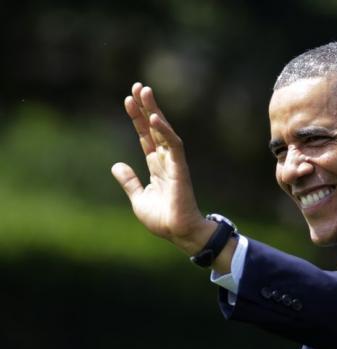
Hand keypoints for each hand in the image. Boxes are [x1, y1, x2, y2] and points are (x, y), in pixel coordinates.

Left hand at [112, 82, 211, 254]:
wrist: (177, 232)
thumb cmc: (162, 218)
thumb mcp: (138, 198)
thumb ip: (129, 181)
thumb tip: (116, 165)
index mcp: (156, 166)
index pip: (146, 136)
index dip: (137, 119)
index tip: (128, 100)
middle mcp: (165, 160)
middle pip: (154, 128)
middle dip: (146, 107)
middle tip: (137, 86)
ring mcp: (173, 163)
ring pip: (164, 131)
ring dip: (154, 111)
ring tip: (144, 92)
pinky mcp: (179, 168)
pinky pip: (173, 145)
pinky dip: (164, 131)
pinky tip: (154, 117)